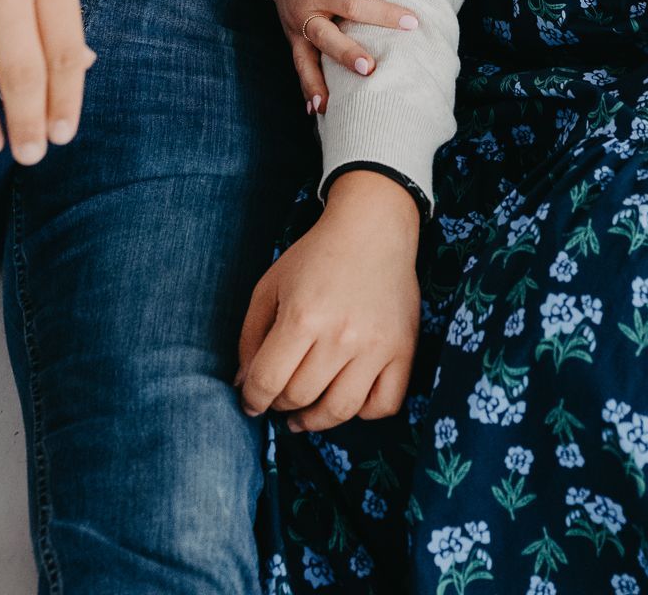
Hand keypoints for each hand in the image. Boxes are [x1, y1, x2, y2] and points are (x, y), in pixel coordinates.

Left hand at [236, 171, 420, 431]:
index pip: (268, 382)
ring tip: (303, 415)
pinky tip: (347, 397)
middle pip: (300, 397)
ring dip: (315, 421)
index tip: (251, 401)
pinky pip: (384, 405)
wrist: (372, 228)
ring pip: (339, 411)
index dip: (252, 399)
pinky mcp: (403, 350)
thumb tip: (244, 384)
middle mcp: (340, 336)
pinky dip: (363, 412)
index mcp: (302, 317)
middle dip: (280, 404)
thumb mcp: (270, 285)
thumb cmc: (315, 256)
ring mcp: (375, 346)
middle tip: (278, 398)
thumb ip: (251, 336)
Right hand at [267, 0, 419, 107]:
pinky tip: (316, 110)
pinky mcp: (293, 41)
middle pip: (327, 37)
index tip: (411, 23)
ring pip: (306, 60)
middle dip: (346, 54)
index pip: (354, 4)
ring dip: (317, 83)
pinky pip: (298, 66)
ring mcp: (296, 30)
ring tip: (330, 106)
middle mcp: (304, 13)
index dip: (382, 14)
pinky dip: (306, 88)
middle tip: (368, 69)